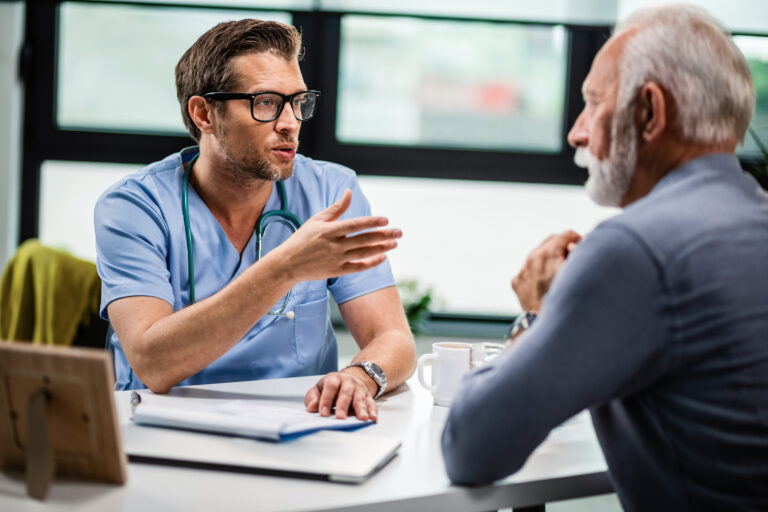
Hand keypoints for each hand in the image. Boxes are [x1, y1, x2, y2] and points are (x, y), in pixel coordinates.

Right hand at [273, 190, 401, 282]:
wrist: (288, 263)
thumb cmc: (303, 238)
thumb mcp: (317, 220)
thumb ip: (336, 208)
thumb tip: (349, 193)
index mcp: (329, 230)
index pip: (355, 225)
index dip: (371, 222)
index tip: (386, 220)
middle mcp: (334, 245)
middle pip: (364, 239)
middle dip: (384, 235)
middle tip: (399, 232)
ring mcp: (336, 259)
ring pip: (364, 253)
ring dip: (381, 248)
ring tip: (395, 243)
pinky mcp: (336, 271)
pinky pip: (358, 267)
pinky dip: (371, 262)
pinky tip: (383, 257)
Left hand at [305, 369, 377, 420]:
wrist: (347, 381)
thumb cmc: (330, 388)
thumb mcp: (318, 390)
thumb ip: (312, 398)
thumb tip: (312, 407)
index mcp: (334, 378)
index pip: (330, 387)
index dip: (326, 400)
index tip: (323, 414)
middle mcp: (348, 381)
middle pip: (346, 392)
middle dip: (343, 406)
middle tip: (340, 417)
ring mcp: (359, 389)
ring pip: (360, 398)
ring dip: (361, 409)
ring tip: (362, 418)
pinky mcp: (368, 396)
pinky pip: (371, 403)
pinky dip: (373, 411)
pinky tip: (372, 418)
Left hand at [511, 230, 581, 312]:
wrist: (544, 325)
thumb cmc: (568, 301)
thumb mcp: (579, 275)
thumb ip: (580, 254)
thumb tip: (577, 244)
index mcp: (548, 254)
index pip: (565, 235)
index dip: (577, 240)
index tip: (582, 247)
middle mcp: (532, 259)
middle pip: (550, 240)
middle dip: (562, 245)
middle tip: (572, 257)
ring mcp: (523, 270)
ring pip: (538, 254)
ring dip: (549, 257)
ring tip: (560, 271)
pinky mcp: (517, 282)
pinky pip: (528, 269)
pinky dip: (537, 271)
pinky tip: (546, 282)